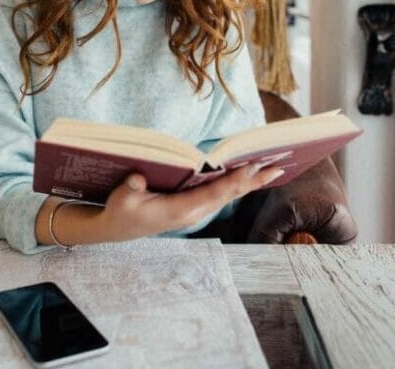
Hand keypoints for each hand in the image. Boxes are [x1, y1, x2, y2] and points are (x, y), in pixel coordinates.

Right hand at [94, 166, 285, 241]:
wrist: (117, 228)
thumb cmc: (120, 211)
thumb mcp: (122, 198)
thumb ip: (131, 187)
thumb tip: (139, 178)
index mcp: (181, 210)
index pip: (214, 193)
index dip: (234, 180)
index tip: (252, 167)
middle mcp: (194, 212)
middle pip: (229, 195)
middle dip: (252, 181)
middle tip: (276, 166)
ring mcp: (195, 212)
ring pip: (228, 195)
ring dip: (249, 182)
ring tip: (271, 169)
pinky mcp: (194, 208)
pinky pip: (220, 195)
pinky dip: (236, 185)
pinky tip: (248, 176)